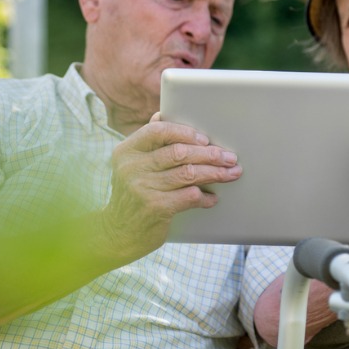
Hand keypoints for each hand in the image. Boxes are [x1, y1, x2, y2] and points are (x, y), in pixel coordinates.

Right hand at [101, 113, 241, 260]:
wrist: (117, 234)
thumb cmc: (131, 196)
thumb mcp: (130, 166)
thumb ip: (146, 144)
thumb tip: (162, 115)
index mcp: (126, 151)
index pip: (158, 131)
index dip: (185, 132)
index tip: (205, 139)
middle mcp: (131, 167)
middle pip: (179, 153)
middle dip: (209, 154)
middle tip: (229, 157)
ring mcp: (142, 188)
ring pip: (188, 173)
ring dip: (215, 173)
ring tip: (231, 173)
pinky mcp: (155, 208)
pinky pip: (189, 196)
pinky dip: (205, 197)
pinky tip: (212, 198)